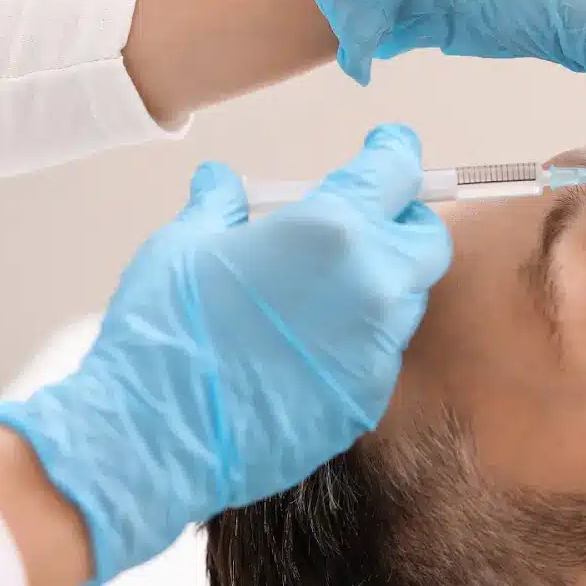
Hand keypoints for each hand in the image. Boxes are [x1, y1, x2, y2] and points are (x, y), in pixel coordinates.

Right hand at [0, 125, 450, 585]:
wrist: (160, 437)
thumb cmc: (167, 331)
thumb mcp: (184, 247)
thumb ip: (220, 205)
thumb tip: (222, 180)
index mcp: (332, 229)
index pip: (396, 172)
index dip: (394, 154)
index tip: (389, 148)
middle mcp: (374, 283)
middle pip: (426, 239)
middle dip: (405, 224)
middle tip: (368, 223)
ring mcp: (379, 345)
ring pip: (410, 298)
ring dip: (385, 283)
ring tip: (327, 288)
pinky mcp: (371, 395)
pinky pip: (384, 351)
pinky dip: (362, 337)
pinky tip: (313, 344)